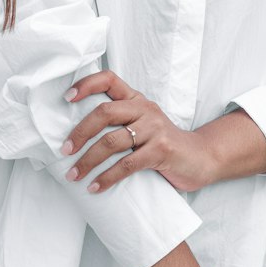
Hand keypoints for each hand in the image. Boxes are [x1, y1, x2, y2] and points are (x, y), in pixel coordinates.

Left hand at [60, 70, 216, 193]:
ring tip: (73, 175)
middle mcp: (145, 109)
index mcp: (137, 100)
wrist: (201, 158)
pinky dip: (106, 178)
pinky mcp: (161, 151)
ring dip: (88, 161)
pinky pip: (126, 165)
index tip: (67, 98)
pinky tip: (95, 187)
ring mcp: (155, 129)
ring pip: (111, 142)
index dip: (87, 84)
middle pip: (104, 112)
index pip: (109, 79)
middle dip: (79, 133)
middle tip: (65, 150)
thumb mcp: (143, 125)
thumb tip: (77, 135)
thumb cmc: (163, 144)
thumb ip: (119, 122)